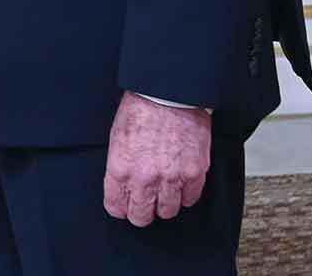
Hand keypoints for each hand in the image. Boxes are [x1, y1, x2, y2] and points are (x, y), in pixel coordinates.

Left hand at [103, 91, 211, 225]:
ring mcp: (171, 178)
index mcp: (121, 169)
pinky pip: (190, 199)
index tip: (124, 205)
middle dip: (141, 212)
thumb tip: (122, 185)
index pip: (116, 207)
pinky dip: (185, 195)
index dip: (120, 207)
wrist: (167, 94)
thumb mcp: (116, 138)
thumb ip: (119, 167)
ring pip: (168, 211)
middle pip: (142, 216)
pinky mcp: (194, 173)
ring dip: (165, 204)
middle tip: (144, 204)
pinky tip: (180, 184)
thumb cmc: (140, 110)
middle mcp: (145, 178)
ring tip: (163, 192)